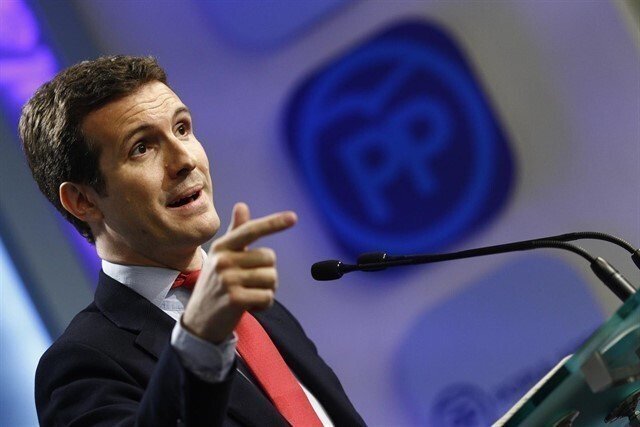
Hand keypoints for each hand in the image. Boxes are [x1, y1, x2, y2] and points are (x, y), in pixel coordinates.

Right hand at [182, 202, 296, 343]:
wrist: (199, 322)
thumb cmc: (216, 286)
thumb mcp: (221, 257)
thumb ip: (236, 233)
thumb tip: (242, 205)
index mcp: (222, 247)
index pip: (251, 230)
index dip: (273, 223)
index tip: (294, 217)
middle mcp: (223, 260)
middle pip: (270, 258)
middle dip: (268, 272)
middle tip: (252, 284)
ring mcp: (227, 279)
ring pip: (271, 277)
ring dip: (267, 290)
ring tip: (250, 295)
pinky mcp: (235, 299)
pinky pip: (267, 296)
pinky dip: (265, 304)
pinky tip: (251, 307)